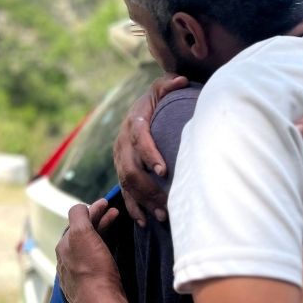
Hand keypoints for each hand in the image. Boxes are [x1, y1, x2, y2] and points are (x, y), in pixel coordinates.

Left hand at [56, 198, 123, 302]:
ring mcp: (74, 276)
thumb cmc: (93, 268)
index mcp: (63, 246)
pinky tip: (108, 253)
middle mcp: (65, 260)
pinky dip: (101, 251)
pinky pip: (92, 262)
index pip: (77, 221)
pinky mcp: (86, 288)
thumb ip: (79, 216)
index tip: (108, 204)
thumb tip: (80, 207)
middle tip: (115, 213)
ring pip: (87, 248)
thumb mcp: (82, 234)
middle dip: (98, 221)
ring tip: (116, 229)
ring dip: (101, 234)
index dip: (93, 210)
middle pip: (82, 234)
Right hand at [113, 74, 188, 224]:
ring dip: (143, 202)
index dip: (150, 155)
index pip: (140, 139)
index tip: (164, 171)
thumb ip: (169, 84)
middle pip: (131, 169)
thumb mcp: (162, 88)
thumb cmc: (157, 100)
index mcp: (134, 123)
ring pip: (127, 184)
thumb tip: (182, 80)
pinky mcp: (121, 170)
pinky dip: (133, 208)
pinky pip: (124, 192)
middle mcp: (123, 143)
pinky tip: (145, 222)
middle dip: (149, 188)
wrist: (140, 109)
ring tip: (162, 215)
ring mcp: (120, 159)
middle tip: (168, 203)